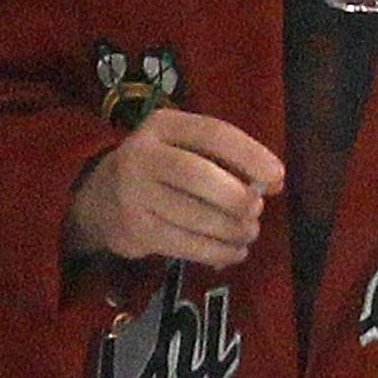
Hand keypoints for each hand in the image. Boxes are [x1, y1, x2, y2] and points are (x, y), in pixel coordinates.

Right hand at [65, 107, 283, 268]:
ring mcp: (132, 194)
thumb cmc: (164, 168)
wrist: (101, 198)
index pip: (213, 133)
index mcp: (163, 125)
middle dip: (235, 196)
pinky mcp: (133, 230)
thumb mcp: (188, 147)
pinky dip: (215, 251)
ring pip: (190, 215)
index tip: (277, 175)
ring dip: (230, 228)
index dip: (250, 155)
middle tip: (257, 209)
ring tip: (249, 232)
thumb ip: (229, 158)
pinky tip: (234, 252)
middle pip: (196, 175)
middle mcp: (141, 155)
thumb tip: (274, 182)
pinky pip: (182, 244)